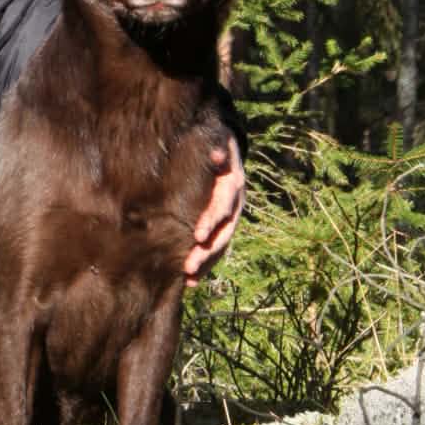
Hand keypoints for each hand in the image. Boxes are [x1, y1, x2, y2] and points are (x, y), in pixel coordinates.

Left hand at [184, 135, 243, 284]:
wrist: (224, 148)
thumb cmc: (213, 144)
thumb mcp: (217, 141)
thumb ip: (216, 149)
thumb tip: (216, 155)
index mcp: (232, 184)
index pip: (223, 206)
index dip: (212, 220)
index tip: (198, 235)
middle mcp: (235, 204)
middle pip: (224, 232)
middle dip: (208, 251)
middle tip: (189, 267)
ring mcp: (231, 217)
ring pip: (221, 244)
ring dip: (207, 263)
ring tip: (189, 278)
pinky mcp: (223, 226)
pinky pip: (216, 248)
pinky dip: (205, 265)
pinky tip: (190, 282)